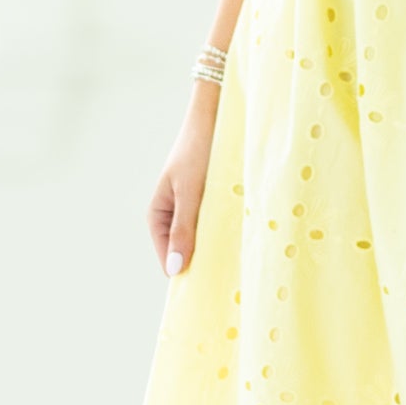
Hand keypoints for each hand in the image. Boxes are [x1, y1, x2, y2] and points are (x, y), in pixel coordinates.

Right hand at [147, 82, 219, 275]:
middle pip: (186, 248)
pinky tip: (247, 241)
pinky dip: (230, 231)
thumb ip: (183, 229)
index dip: (182, 273)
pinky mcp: (216, 198)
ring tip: (238, 266)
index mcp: (158, 212)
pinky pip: (221, 223)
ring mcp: (196, 206)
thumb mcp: (190, 191)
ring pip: (206, 237)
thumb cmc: (198, 148)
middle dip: (203, 262)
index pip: (166, 255)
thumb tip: (174, 269)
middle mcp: (175, 212)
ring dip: (219, 247)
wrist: (219, 112)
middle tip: (224, 284)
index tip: (202, 292)